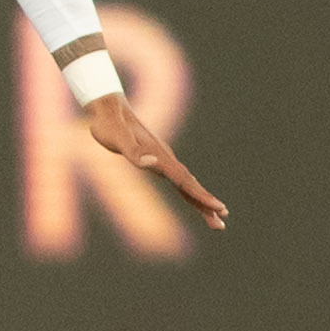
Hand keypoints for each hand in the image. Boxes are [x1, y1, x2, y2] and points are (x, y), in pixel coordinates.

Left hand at [85, 93, 228, 228]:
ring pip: (187, 184)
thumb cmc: (109, 124)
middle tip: (222, 224)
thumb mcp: (117, 139)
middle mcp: (165, 158)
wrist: (108, 106)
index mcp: (160, 156)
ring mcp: (163, 159)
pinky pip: (178, 180)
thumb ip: (134, 153)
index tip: (219, 208)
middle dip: (206, 205)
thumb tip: (154, 164)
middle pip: (190, 186)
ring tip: (215, 219)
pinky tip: (194, 199)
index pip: (184, 181)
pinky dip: (189, 192)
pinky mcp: (157, 159)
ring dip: (201, 201)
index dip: (201, 196)